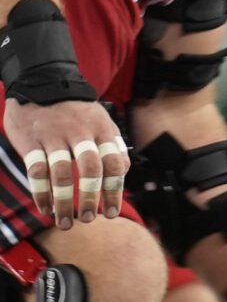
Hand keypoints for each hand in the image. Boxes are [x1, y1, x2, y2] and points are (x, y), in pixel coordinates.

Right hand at [3, 98, 127, 224]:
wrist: (40, 80)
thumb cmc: (75, 108)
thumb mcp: (101, 119)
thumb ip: (111, 144)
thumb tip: (121, 173)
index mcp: (102, 130)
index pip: (115, 164)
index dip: (114, 191)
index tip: (111, 212)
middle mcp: (80, 133)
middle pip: (90, 170)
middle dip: (90, 198)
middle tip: (88, 218)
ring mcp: (54, 137)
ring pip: (60, 174)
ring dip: (63, 202)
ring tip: (65, 221)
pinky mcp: (30, 140)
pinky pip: (36, 171)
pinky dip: (40, 193)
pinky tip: (45, 208)